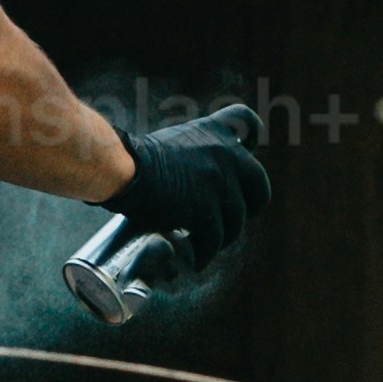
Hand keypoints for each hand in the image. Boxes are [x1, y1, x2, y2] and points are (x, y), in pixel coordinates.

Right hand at [116, 109, 270, 262]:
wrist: (122, 170)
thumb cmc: (133, 161)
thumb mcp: (172, 144)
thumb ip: (194, 155)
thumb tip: (198, 183)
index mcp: (214, 132)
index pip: (246, 121)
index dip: (250, 140)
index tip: (243, 155)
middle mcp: (225, 154)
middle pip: (259, 186)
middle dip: (248, 208)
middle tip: (227, 221)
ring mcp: (219, 182)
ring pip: (236, 221)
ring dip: (221, 237)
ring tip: (202, 245)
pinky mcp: (207, 209)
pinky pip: (214, 239)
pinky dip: (204, 253)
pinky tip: (194, 260)